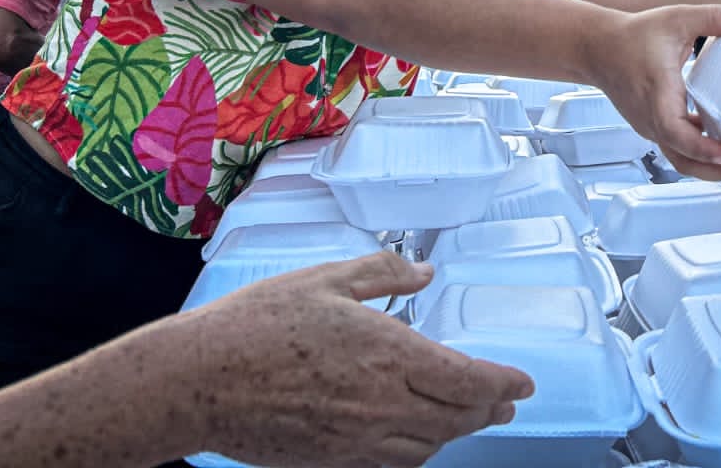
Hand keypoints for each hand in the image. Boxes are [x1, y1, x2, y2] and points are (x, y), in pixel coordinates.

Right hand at [193, 253, 534, 467]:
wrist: (196, 381)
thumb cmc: (256, 324)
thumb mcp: (326, 279)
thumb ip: (383, 273)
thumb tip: (424, 272)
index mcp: (387, 353)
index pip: (468, 380)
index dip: (503, 385)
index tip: (523, 385)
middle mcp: (381, 404)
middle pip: (456, 418)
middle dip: (487, 409)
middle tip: (504, 402)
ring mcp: (356, 440)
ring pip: (426, 446)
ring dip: (453, 431)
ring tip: (464, 416)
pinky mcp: (331, 461)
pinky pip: (391, 464)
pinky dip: (415, 451)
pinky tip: (414, 438)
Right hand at [600, 4, 720, 179]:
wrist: (598, 48)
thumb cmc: (633, 36)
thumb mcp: (677, 18)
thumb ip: (715, 17)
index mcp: (658, 92)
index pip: (676, 131)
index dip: (701, 147)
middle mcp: (651, 116)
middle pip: (681, 158)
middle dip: (711, 169)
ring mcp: (649, 125)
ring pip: (678, 157)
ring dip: (705, 165)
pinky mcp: (651, 126)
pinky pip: (674, 147)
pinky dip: (695, 152)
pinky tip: (717, 144)